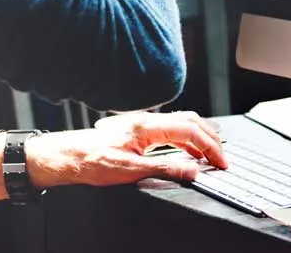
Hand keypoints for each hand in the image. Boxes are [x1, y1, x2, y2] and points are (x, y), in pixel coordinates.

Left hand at [25, 111, 226, 187]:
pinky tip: (188, 152)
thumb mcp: (130, 171)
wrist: (69, 156)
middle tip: (221, 159)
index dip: (209, 147)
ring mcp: (143, 123)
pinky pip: (171, 128)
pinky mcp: (139, 130)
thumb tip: (192, 170)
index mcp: (147, 126)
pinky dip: (186, 139)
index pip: (190, 131)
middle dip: (210, 139)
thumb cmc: (92, 161)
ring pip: (181, 122)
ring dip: (199, 137)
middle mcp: (147, 120)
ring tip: (210, 156)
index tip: (220, 162)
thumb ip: (164, 168)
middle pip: (190, 121)